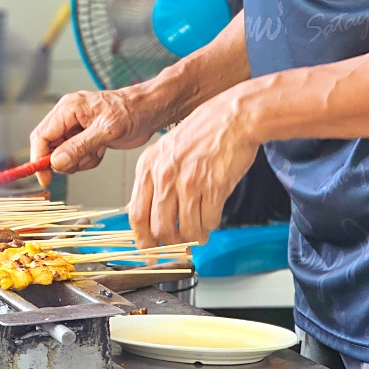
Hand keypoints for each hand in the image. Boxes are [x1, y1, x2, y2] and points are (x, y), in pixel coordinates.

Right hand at [30, 86, 168, 176]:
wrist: (150, 111)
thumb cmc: (131, 111)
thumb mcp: (106, 131)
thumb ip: (79, 146)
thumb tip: (56, 162)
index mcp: (68, 108)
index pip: (42, 136)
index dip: (39, 157)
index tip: (45, 177)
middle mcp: (68, 117)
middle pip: (50, 147)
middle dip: (64, 160)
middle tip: (83, 160)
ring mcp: (76, 128)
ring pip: (63, 155)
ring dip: (79, 161)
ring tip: (97, 150)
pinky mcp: (85, 137)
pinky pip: (76, 156)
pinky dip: (88, 160)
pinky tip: (101, 150)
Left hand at [129, 91, 258, 246]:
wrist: (232, 118)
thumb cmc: (200, 133)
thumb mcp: (165, 151)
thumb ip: (154, 179)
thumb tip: (148, 213)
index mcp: (148, 166)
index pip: (136, 214)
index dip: (142, 238)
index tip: (148, 250)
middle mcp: (165, 175)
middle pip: (159, 227)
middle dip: (170, 242)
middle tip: (178, 244)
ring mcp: (189, 182)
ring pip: (186, 229)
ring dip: (193, 237)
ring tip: (199, 233)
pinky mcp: (214, 187)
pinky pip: (208, 221)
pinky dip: (210, 227)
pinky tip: (211, 220)